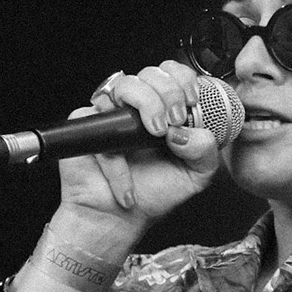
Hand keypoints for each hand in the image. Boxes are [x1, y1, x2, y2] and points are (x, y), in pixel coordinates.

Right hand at [56, 60, 222, 227]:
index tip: (190, 103)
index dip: (183, 80)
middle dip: (168, 93)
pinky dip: (116, 156)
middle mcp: (138, 107)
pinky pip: (100, 120)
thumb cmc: (152, 192)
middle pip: (151, 73)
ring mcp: (111, 113)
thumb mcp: (195, 175)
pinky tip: (126, 179)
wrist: (117, 218)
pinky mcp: (86, 124)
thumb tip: (190, 131)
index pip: (173, 74)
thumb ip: (204, 150)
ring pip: (125, 84)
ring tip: (153, 135)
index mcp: (165, 110)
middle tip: (172, 122)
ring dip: (146, 104)